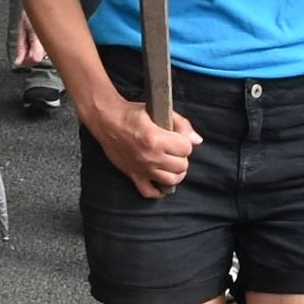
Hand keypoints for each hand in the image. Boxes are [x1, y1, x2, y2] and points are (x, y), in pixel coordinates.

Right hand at [83, 92, 197, 197]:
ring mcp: (142, 168)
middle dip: (182, 156)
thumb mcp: (158, 111)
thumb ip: (181, 124)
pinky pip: (149, 192)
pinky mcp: (133, 175)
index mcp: (156, 138)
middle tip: (175, 149)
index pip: (186, 148)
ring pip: (171, 180)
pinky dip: (158, 190)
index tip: (179, 138)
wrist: (106, 120)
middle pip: (181, 166)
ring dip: (175, 172)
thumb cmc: (131, 114)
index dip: (185, 142)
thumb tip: (197, 140)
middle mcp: (150, 156)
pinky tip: (161, 181)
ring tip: (172, 164)